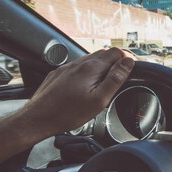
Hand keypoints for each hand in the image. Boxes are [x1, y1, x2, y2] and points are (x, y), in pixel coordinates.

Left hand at [17, 48, 134, 138]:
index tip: (134, 67)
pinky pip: (78, 67)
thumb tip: (128, 62)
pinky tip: (88, 85)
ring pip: (90, 59)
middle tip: (123, 74)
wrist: (38, 119)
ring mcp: (67, 67)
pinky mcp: (58, 74)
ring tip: (107, 81)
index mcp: (91, 68)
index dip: (128, 58)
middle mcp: (78, 63)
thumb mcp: (99, 99)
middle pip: (104, 53)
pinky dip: (89, 71)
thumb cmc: (67, 113)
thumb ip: (115, 78)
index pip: (116, 52)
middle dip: (116, 61)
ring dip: (103, 65)